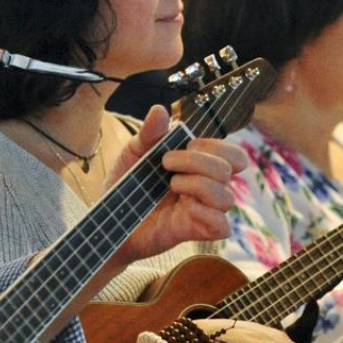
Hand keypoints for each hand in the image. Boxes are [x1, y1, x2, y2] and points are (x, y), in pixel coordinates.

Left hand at [112, 104, 247, 263]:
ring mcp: (203, 210)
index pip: (231, 154)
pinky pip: (222, 226)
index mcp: (200, 165)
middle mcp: (207, 186)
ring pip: (227, 198)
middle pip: (229, 170)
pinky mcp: (196, 231)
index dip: (213, 145)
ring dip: (198, 185)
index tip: (183, 146)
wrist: (110, 216)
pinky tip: (185, 209)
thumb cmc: (127, 184)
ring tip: (171, 185)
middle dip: (198, 162)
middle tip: (166, 164)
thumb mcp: (134, 153)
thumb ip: (150, 133)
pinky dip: (206, 214)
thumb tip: (160, 110)